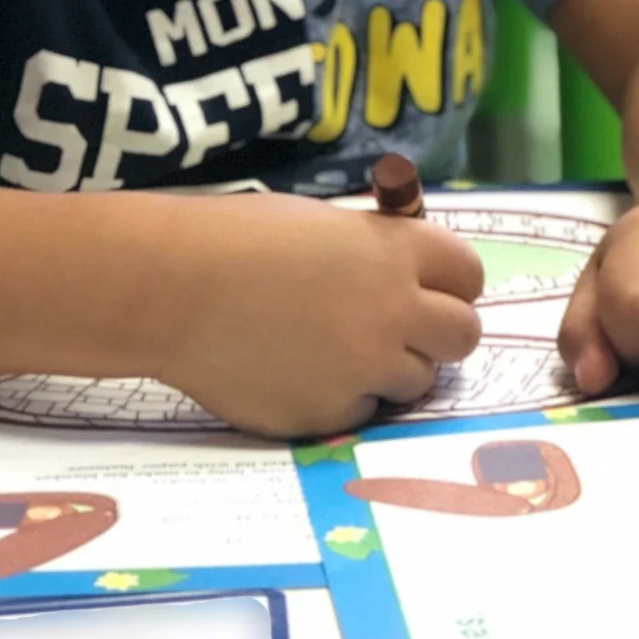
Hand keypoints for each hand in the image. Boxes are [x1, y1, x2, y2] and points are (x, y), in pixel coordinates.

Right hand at [157, 195, 484, 438]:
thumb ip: (379, 252)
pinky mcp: (329, 413)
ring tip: (336, 350)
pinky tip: (298, 373)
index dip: (452, 284)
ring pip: (417, 381)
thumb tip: (415, 276)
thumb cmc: (238, 240)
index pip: (469, 275)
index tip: (435, 291)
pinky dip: (341, 397)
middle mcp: (394, 312)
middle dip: (439, 334)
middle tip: (404, 332)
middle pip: (463, 335)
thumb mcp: (327, 225)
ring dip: (390, 369)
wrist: (169, 288)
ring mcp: (365, 369)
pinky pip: (361, 411)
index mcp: (396, 253)